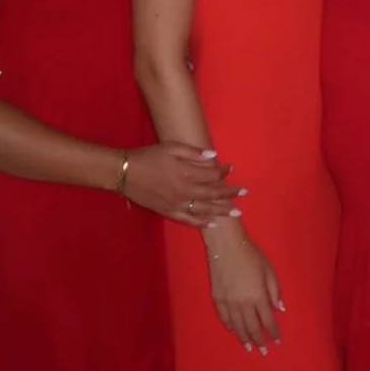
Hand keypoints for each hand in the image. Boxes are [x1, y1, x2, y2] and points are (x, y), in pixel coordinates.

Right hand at [124, 144, 242, 225]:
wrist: (125, 173)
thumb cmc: (148, 156)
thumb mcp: (171, 147)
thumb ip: (193, 153)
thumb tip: (214, 156)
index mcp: (186, 173)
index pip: (212, 174)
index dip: (223, 171)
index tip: (231, 168)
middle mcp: (185, 191)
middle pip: (213, 194)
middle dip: (230, 193)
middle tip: (244, 192)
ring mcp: (177, 204)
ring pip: (205, 209)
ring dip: (222, 210)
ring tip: (237, 212)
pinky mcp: (168, 212)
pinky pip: (188, 220)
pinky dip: (202, 222)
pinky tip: (213, 223)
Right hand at [205, 234, 282, 354]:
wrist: (225, 245)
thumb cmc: (250, 254)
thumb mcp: (268, 270)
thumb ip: (275, 291)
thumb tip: (279, 309)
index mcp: (258, 296)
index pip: (267, 321)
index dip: (273, 332)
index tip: (277, 342)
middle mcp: (243, 303)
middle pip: (252, 328)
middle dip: (259, 341)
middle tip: (263, 351)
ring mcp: (228, 302)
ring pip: (237, 326)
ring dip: (244, 338)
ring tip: (249, 347)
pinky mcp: (217, 299)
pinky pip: (224, 318)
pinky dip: (230, 327)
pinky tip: (234, 331)